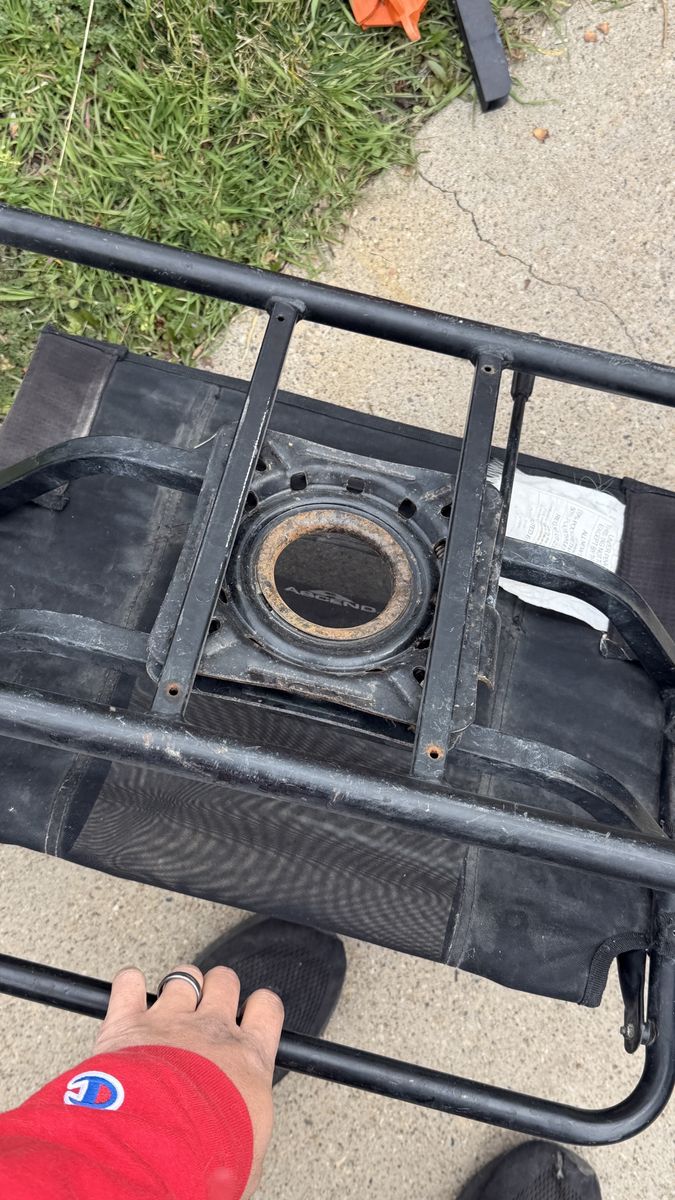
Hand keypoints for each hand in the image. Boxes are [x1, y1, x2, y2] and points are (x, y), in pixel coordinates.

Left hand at [94, 963, 283, 1196]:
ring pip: (183, 976)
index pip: (267, 1009)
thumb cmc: (205, 1158)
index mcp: (247, 1059)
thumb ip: (244, 1130)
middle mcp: (212, 1030)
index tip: (249, 1017)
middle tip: (205, 1013)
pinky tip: (129, 992)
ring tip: (169, 1005)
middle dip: (216, 990)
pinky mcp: (129, 1023)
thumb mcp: (246, 1156)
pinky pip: (129, 984)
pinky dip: (128, 985)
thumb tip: (240, 1151)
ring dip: (177, 986)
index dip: (258, 1008)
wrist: (155, 1148)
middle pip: (225, 982)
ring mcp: (170, 1021)